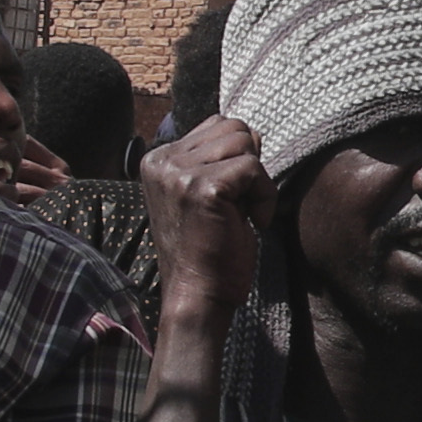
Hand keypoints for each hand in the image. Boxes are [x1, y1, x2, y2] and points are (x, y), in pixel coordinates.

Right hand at [138, 114, 271, 333]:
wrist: (197, 295)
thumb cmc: (208, 250)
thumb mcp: (203, 193)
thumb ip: (216, 160)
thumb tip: (251, 132)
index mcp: (157, 160)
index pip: (216, 125)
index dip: (236, 157)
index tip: (228, 198)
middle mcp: (162, 161)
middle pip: (232, 127)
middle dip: (248, 164)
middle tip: (237, 206)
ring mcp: (179, 173)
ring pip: (244, 142)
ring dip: (256, 181)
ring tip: (241, 214)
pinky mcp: (203, 188)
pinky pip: (254, 169)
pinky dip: (264, 197)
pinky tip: (250, 222)